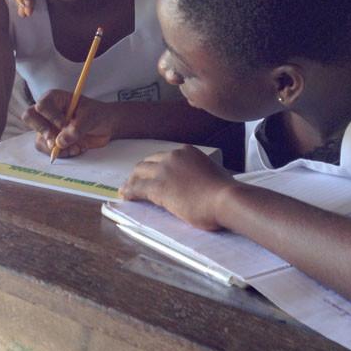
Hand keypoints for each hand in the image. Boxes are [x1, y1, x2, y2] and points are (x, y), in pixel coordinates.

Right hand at [21, 90, 113, 156]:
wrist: (106, 126)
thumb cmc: (98, 114)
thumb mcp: (91, 118)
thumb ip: (76, 129)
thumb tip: (59, 142)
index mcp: (55, 98)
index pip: (41, 106)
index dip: (51, 117)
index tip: (64, 124)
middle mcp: (48, 112)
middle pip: (30, 118)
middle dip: (44, 132)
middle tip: (57, 140)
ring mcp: (49, 127)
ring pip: (39, 139)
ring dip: (56, 148)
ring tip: (75, 147)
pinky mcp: (53, 140)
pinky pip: (47, 149)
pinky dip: (61, 153)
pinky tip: (76, 149)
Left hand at [120, 146, 234, 230]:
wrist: (225, 198)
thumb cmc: (225, 190)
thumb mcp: (212, 173)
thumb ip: (201, 173)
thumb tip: (200, 182)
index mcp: (186, 151)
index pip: (164, 157)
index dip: (155, 166)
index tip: (152, 172)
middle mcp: (173, 156)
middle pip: (148, 162)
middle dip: (140, 172)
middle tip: (135, 181)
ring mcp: (164, 170)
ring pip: (139, 173)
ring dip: (132, 181)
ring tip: (127, 189)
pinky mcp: (158, 187)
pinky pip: (137, 188)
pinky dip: (129, 191)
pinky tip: (125, 196)